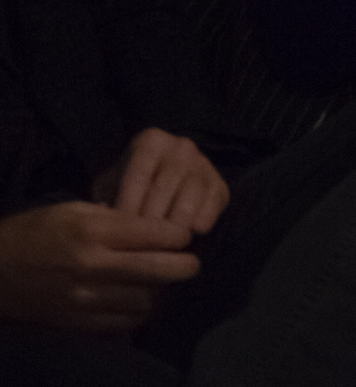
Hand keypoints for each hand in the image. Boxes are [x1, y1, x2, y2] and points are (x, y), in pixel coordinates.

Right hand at [0, 200, 199, 330]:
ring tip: (167, 281)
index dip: (176, 235)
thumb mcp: (73, 208)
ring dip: (161, 291)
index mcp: (92, 230)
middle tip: (194, 262)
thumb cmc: (35, 231)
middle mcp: (92, 265)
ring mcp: (85, 298)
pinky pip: (123, 322)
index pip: (150, 233)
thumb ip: (114, 215)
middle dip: (182, 266)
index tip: (187, 234)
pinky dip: (139, 312)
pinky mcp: (79, 322)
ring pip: (143, 300)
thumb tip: (151, 222)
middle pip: (154, 270)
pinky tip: (144, 300)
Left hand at [92, 128, 229, 234]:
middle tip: (140, 246)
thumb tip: (104, 220)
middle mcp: (181, 146)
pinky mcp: (220, 184)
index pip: (138, 174)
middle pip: (165, 187)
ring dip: (177, 223)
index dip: (128, 205)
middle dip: (151, 220)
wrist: (166, 183)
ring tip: (164, 245)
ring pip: (191, 195)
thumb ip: (105, 196)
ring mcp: (203, 164)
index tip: (119, 231)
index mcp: (152, 141)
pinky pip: (214, 202)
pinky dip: (204, 218)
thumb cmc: (131, 186)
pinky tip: (193, 233)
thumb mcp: (112, 183)